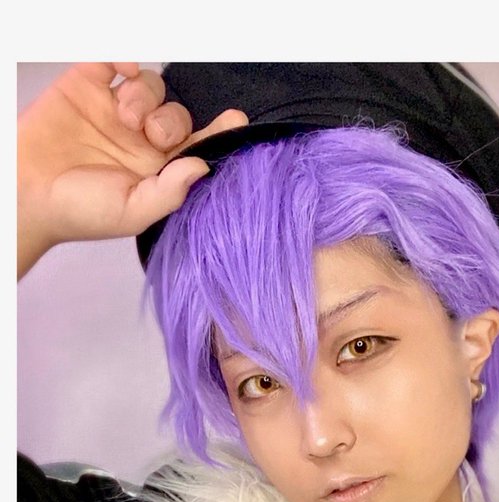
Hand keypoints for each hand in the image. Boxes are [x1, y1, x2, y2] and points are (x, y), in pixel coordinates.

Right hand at [18, 62, 246, 274]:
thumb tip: (204, 166)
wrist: (28, 193)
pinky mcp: (87, 86)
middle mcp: (140, 140)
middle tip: (152, 135)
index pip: (196, 146)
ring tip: (124, 117)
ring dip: (147, 97)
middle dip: (172, 121)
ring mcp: (115, 111)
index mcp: (156, 171)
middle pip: (176, 114)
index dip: (218, 132)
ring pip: (152, 86)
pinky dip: (125, 60)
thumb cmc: (80, 211)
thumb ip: (170, 191)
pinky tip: (124, 72)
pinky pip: (115, 61)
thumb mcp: (132, 211)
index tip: (236, 120)